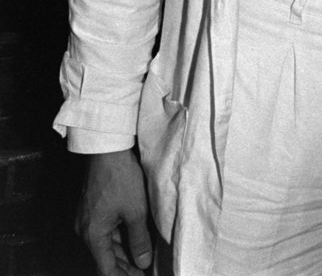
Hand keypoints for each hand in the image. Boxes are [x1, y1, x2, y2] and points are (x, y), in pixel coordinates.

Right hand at [76, 149, 152, 275]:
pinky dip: (118, 238)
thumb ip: (139, 240)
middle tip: (144, 270)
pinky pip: (104, 231)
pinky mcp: (90, 208)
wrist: (106, 149)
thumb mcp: (136, 211)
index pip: (106, 269)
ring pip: (105, 245)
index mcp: (93, 235)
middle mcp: (85, 231)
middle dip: (125, 267)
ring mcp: (86, 219)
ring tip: (142, 258)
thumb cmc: (120, 178)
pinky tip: (133, 238)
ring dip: (122, 253)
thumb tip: (143, 263)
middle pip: (105, 259)